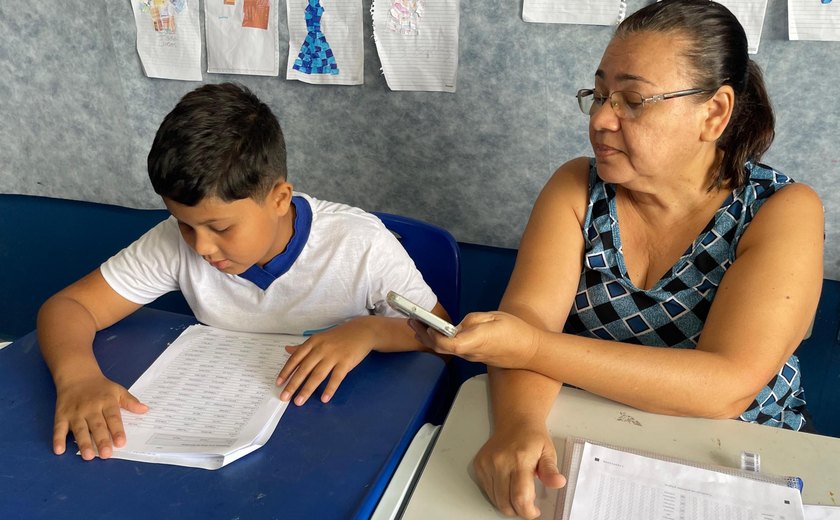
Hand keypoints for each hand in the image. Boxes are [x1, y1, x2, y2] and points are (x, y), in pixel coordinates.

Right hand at [53, 374, 147, 459]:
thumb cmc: (100, 387)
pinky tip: (59, 450)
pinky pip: (59, 428)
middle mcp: (91, 408)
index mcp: (106, 402)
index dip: (117, 430)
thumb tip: (145, 409)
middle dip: (101, 440)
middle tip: (106, 454)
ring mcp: (75, 412)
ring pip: (80, 429)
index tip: (121, 442)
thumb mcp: (118, 390)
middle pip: (97, 426)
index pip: (113, 418)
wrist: (77, 375)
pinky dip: (58, 439)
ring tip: (88, 456)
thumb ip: (130, 401)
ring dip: (83, 442)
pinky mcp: (61, 415)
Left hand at [276, 318, 373, 405]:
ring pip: (317, 375)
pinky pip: (336, 378)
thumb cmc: (339, 336)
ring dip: (307, 390)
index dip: (286, 371)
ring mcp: (334, 355)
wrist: (362, 331)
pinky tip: (324, 398)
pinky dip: (330, 389)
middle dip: (293, 384)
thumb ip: (303, 347)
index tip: (279, 383)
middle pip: (304, 369)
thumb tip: (287, 350)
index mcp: (313, 342)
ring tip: (299, 401)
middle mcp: (321, 349)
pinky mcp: (346, 362)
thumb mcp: (319, 338)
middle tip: (284, 397)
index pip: (296, 358)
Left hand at [410, 311, 543, 368]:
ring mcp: (471, 357)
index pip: (447, 344)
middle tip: (412, 320)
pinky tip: (437, 332)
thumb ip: (471, 320)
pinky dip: (442, 341)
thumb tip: (456, 325)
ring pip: (446, 350)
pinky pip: (454, 350)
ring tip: (419, 324)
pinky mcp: (474, 357)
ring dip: (431, 338)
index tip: (425, 324)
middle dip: (424, 335)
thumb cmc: (515, 331)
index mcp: (475, 341)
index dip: (433, 335)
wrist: (530, 350)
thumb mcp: (493, 317)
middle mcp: (470, 352)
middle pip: (441, 348)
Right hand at [473, 420, 565, 518]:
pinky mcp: (479, 465)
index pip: (520, 497)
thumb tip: (558, 482)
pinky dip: (498, 494)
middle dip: (518, 510)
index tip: (534, 512)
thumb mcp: (548, 452)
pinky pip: (487, 490)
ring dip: (507, 503)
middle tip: (527, 503)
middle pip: (505, 502)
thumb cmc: (532, 437)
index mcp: (520, 459)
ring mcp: (487, 464)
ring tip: (518, 491)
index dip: (527, 511)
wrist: (515, 421)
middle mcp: (500, 462)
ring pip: (495, 499)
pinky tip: (507, 484)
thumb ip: (551, 471)